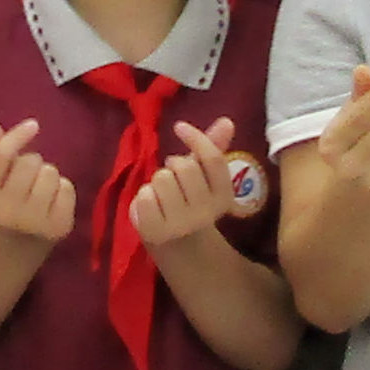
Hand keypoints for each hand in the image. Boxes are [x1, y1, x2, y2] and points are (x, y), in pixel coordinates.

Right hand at [0, 109, 77, 244]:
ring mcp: (32, 222)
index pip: (1, 155)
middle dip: (33, 164)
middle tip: (27, 181)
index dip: (17, 134)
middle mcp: (5, 211)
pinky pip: (67, 188)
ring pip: (51, 173)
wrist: (18, 248)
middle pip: (30, 161)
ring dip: (49, 177)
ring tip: (40, 193)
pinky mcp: (57, 228)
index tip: (33, 125)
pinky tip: (52, 204)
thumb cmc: (6, 202)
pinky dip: (63, 191)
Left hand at [131, 117, 246, 248]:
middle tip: (173, 180)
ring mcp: (181, 225)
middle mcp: (206, 213)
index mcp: (224, 198)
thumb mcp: (205, 179)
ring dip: (157, 182)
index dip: (196, 138)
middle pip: (183, 166)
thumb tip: (227, 121)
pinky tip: (150, 208)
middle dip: (173, 166)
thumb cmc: (190, 204)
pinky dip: (142, 197)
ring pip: (161, 178)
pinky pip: (144, 196)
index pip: (213, 160)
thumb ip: (214, 149)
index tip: (179, 127)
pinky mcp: (156, 232)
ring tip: (162, 196)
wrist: (178, 248)